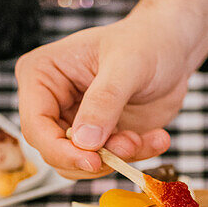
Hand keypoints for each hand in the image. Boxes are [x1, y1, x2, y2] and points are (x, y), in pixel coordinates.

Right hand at [15, 0, 207, 179]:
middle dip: (93, 157)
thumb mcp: (126, 64)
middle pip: (54, 151)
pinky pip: (107, 163)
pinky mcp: (98, 139)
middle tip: (130, 144)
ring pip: (79, 164)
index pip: (35, 125)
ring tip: (143, 138)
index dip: (60, 150)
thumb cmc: (145, 42)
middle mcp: (51, 103)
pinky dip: (132, 157)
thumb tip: (84, 141)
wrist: (172, 50)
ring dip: (115, 159)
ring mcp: (75, 123)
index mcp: (42, 75)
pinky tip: (156, 139)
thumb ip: (104, 101)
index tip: (92, 160)